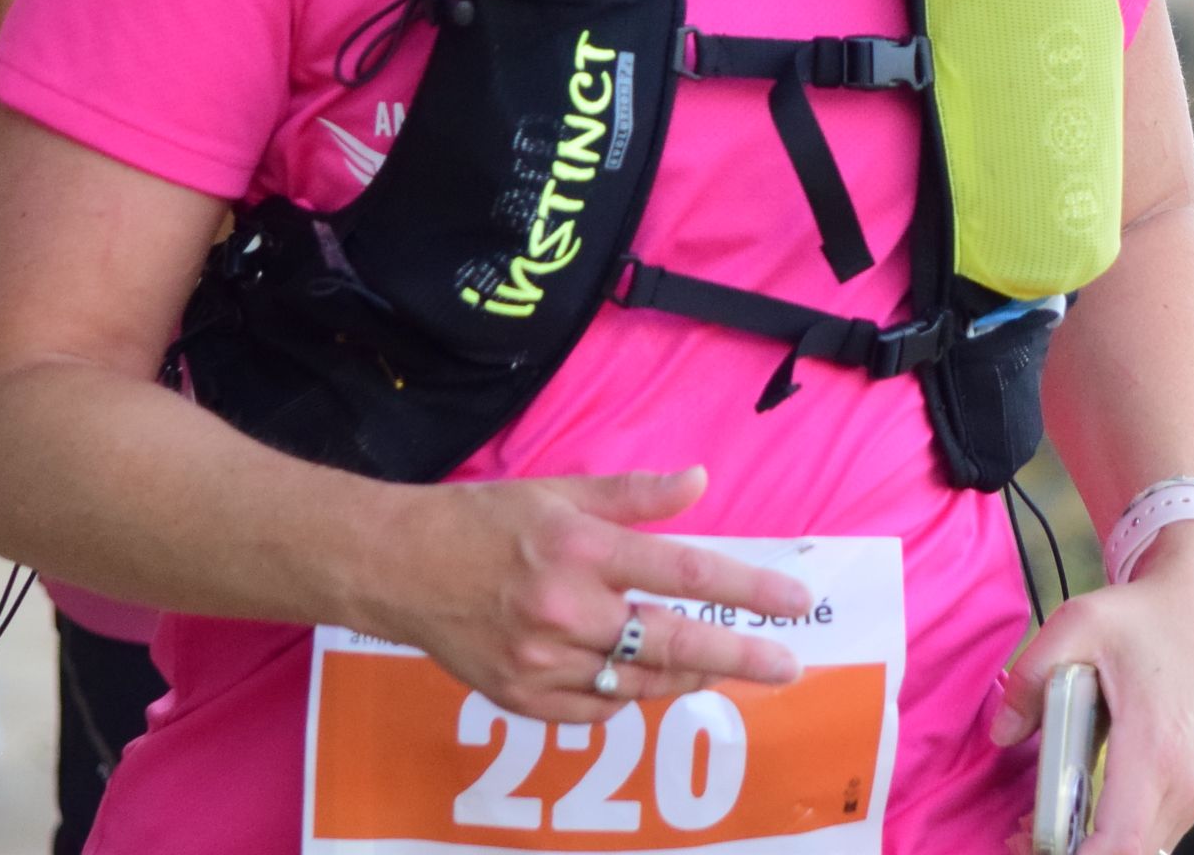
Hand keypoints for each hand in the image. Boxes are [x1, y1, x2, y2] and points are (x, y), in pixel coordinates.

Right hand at [372, 466, 814, 722]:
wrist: (397, 567)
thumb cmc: (483, 520)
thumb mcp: (560, 491)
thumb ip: (635, 494)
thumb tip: (700, 482)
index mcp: (580, 548)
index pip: (684, 573)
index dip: (747, 589)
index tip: (795, 602)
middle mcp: (565, 609)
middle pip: (672, 643)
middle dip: (740, 656)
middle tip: (787, 665)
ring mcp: (541, 662)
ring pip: (639, 685)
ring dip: (686, 678)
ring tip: (718, 666)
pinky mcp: (520, 698)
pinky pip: (596, 711)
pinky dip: (625, 697)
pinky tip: (638, 677)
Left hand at [993, 526, 1193, 854]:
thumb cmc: (1139, 618)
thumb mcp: (1077, 624)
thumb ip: (1032, 675)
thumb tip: (1002, 732)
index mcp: (1155, 748)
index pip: (1122, 841)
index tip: (1031, 849)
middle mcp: (1180, 782)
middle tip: (1018, 837)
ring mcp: (1187, 792)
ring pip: (1138, 854)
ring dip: (1085, 852)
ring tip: (1032, 828)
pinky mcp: (1184, 792)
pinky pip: (1146, 838)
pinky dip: (1105, 841)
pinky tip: (1064, 819)